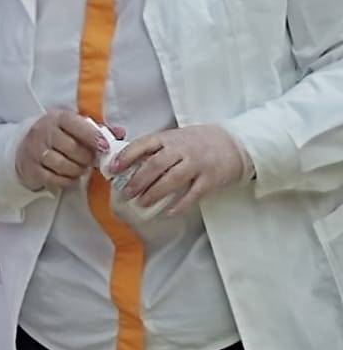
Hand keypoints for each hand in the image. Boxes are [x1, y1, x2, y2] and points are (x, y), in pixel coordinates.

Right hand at [15, 110, 120, 191]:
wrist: (25, 149)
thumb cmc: (57, 136)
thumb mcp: (74, 127)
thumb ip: (98, 130)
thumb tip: (121, 132)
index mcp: (58, 118)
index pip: (76, 124)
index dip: (93, 136)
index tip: (105, 147)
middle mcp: (44, 132)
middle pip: (71, 148)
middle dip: (86, 158)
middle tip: (91, 162)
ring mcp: (36, 151)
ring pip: (62, 164)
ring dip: (77, 170)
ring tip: (81, 169)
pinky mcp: (32, 169)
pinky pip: (53, 178)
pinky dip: (66, 180)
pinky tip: (70, 177)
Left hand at [113, 124, 246, 215]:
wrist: (234, 143)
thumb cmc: (198, 142)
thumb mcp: (176, 138)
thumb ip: (156, 150)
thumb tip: (127, 165)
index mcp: (171, 138)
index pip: (145, 144)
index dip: (127, 156)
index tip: (114, 168)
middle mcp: (183, 149)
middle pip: (156, 164)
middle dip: (138, 180)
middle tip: (127, 193)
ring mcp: (198, 164)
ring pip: (172, 180)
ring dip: (154, 193)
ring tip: (142, 203)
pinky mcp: (210, 179)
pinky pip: (192, 195)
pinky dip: (179, 205)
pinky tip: (168, 212)